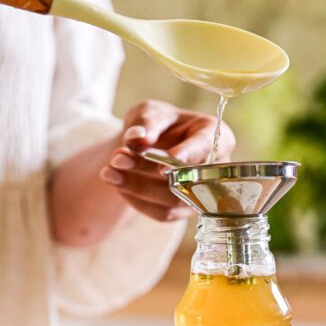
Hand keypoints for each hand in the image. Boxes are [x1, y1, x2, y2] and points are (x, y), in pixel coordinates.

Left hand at [99, 100, 235, 222]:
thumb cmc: (157, 123)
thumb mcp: (150, 112)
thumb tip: (137, 138)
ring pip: (172, 199)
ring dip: (136, 187)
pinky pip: (162, 214)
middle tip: (117, 158)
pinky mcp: (183, 211)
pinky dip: (136, 200)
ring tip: (108, 172)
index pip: (205, 148)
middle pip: (184, 176)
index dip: (187, 157)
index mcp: (216, 137)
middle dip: (148, 168)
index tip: (163, 166)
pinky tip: (118, 184)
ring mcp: (201, 193)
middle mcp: (214, 169)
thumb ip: (146, 122)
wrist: (149, 144)